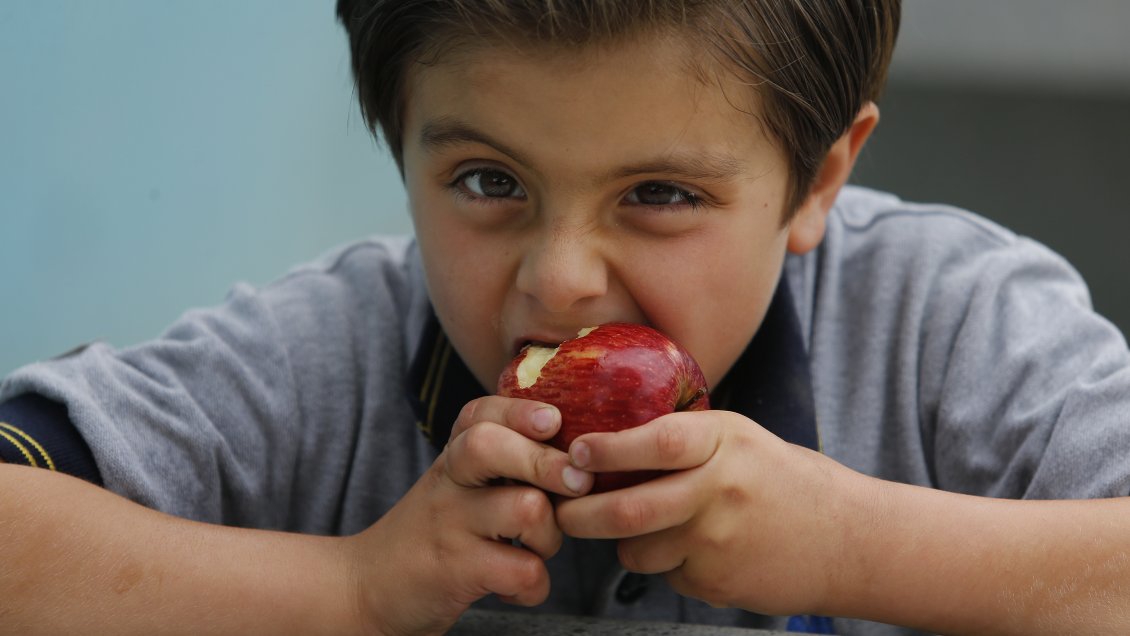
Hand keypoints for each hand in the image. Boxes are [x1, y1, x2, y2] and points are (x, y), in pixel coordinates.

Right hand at [345, 396, 593, 634]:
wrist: (367, 586)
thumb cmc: (434, 531)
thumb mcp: (458, 484)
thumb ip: (506, 461)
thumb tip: (578, 451)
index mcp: (453, 457)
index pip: (481, 413)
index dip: (521, 411)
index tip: (553, 421)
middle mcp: (448, 482)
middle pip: (492, 446)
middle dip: (547, 462)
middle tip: (578, 483)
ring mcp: (449, 525)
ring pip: (526, 509)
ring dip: (551, 536)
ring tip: (535, 550)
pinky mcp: (455, 572)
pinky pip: (523, 571)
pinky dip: (534, 587)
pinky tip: (516, 586)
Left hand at [555, 409, 855, 615]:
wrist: (847, 541)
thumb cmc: (784, 481)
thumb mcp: (741, 438)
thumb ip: (686, 437)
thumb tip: (609, 436)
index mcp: (725, 442)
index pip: (656, 442)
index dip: (608, 449)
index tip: (576, 452)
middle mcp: (720, 490)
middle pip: (631, 509)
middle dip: (581, 514)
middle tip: (561, 511)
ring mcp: (719, 542)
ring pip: (639, 550)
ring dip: (628, 544)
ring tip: (646, 530)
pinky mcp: (719, 583)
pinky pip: (668, 575)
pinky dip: (668, 565)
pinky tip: (698, 551)